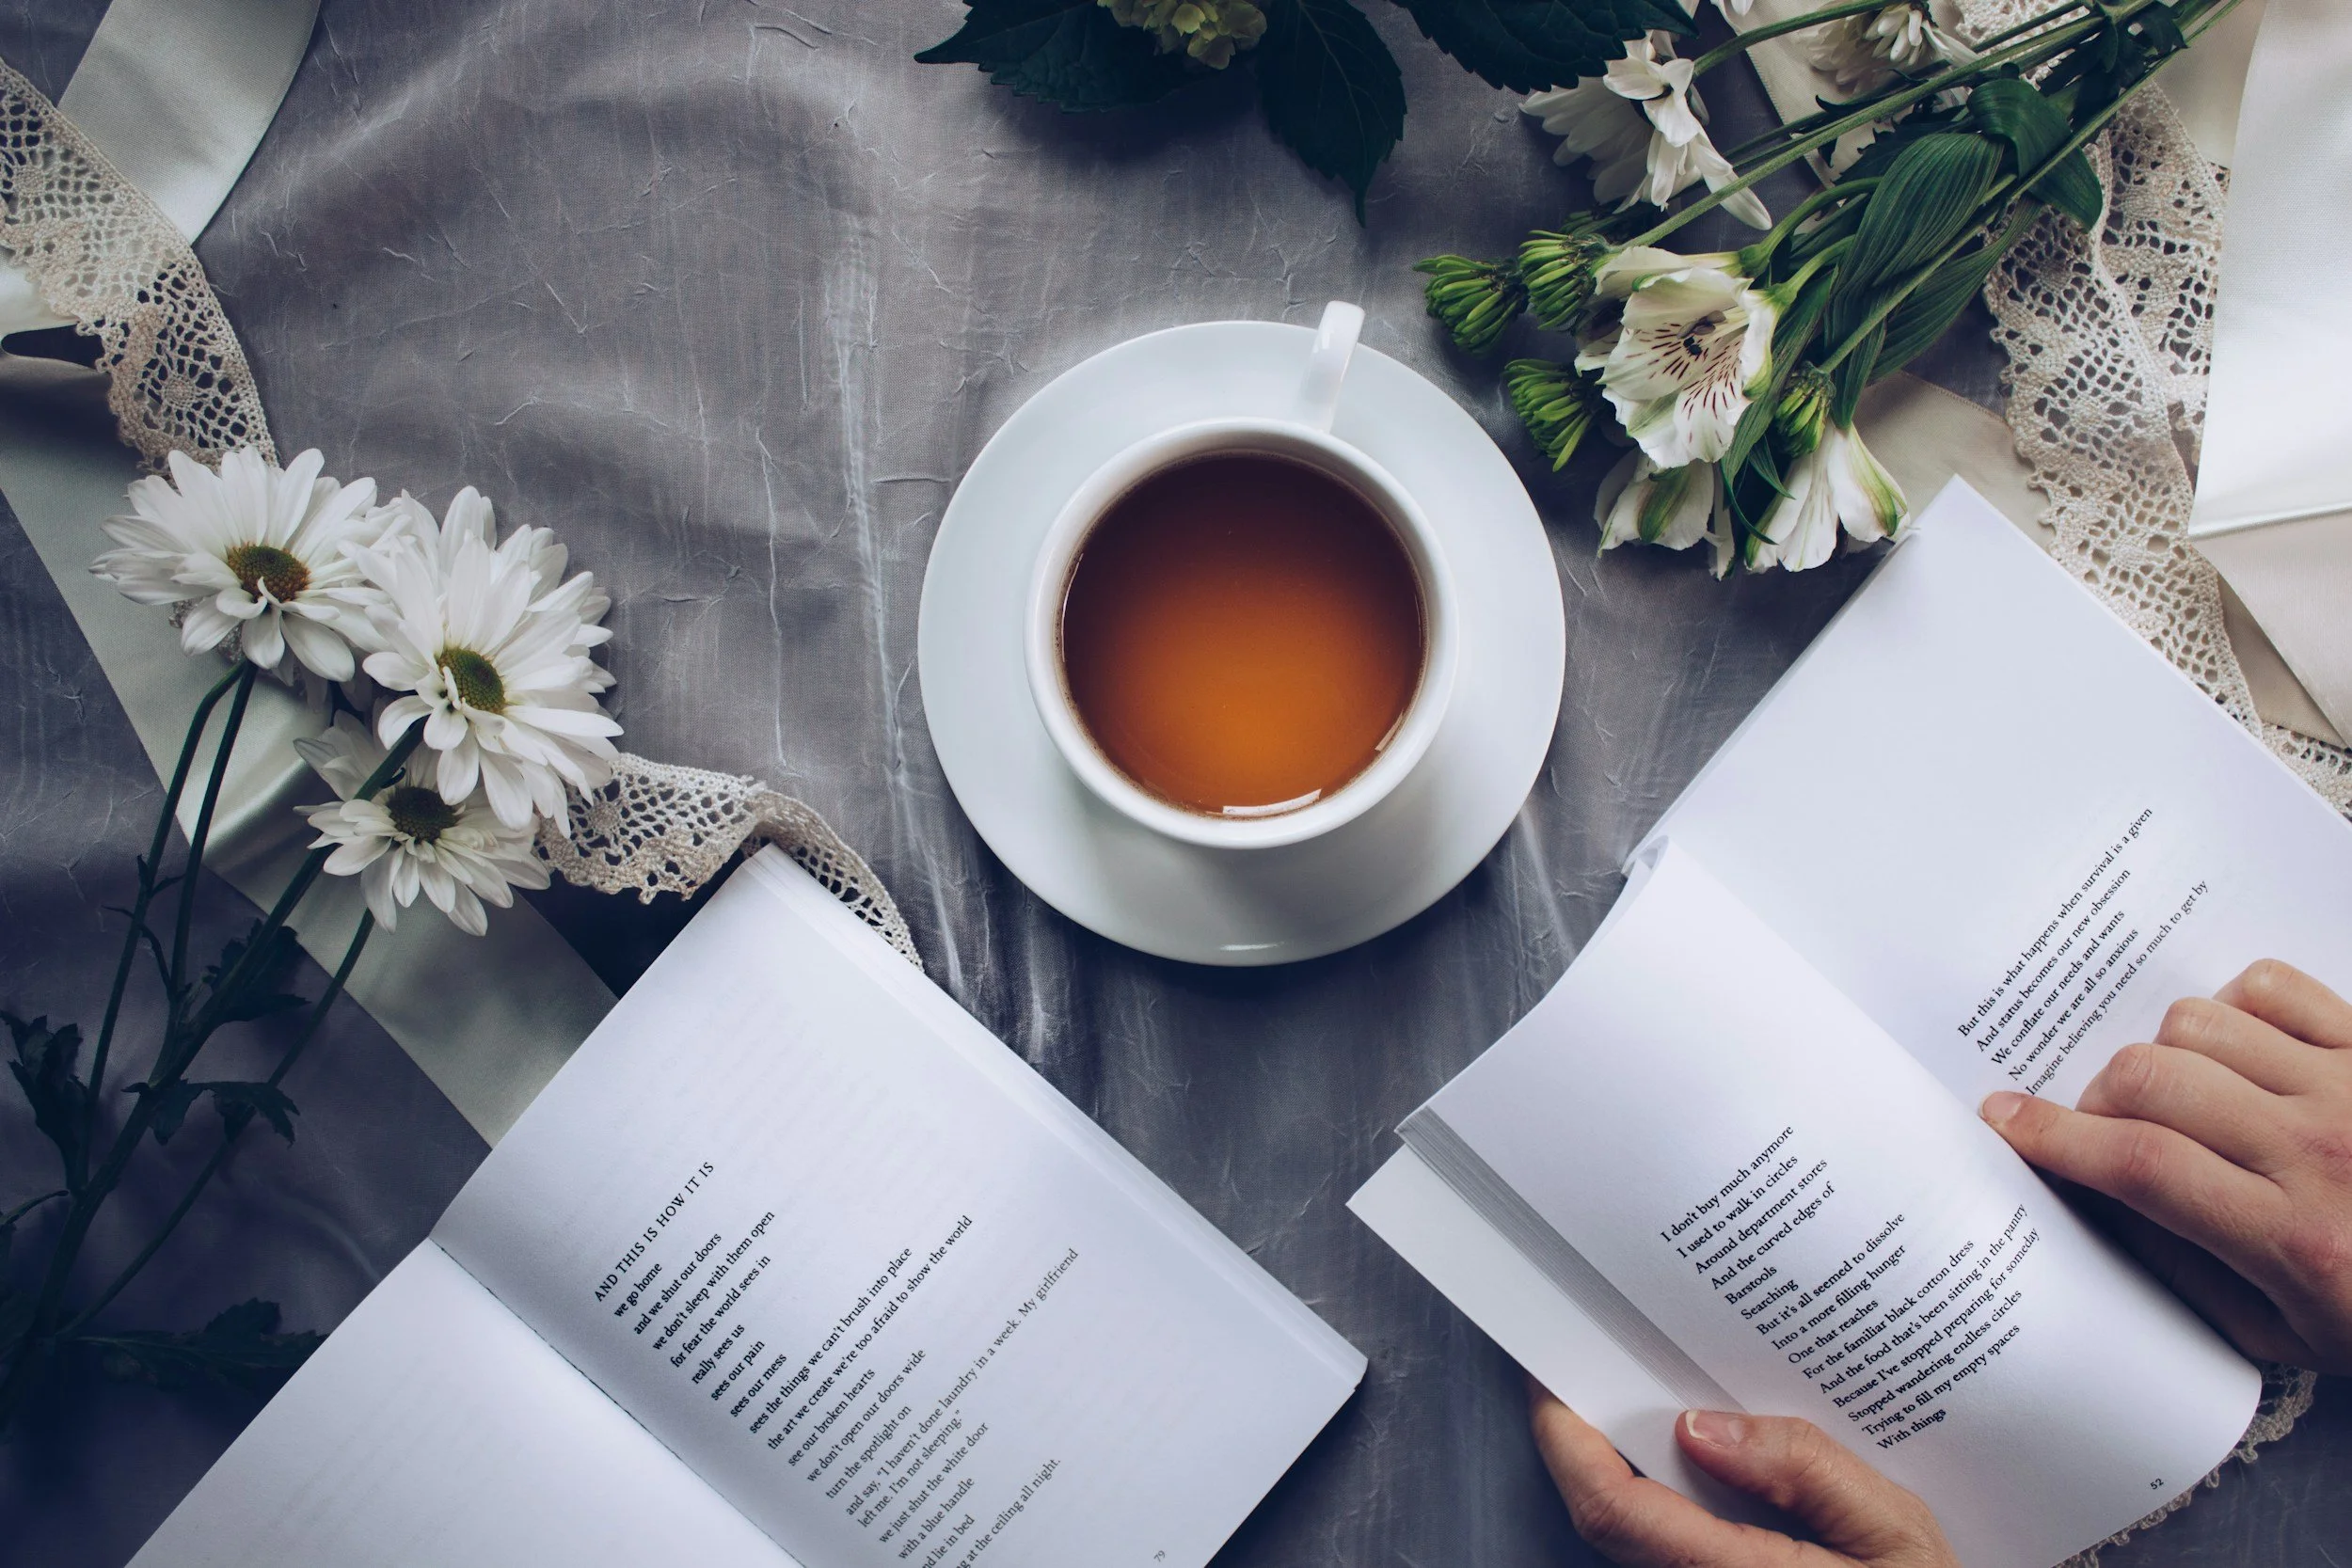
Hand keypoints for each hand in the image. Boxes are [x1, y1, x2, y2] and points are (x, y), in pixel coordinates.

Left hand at [1529, 1381, 1957, 1567]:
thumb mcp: (1896, 1531)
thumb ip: (1807, 1472)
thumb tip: (1701, 1424)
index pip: (1611, 1506)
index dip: (1564, 1436)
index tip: (1550, 1371)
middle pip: (1605, 1512)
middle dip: (1586, 1434)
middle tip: (1590, 1358)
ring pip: (1630, 1529)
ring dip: (1623, 1462)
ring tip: (1641, 1392)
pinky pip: (1664, 1540)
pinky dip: (1659, 1491)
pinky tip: (1692, 1451)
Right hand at [1982, 959, 2351, 1373]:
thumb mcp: (2285, 1335)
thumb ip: (2182, 1269)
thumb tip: (2091, 1197)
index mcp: (2294, 1239)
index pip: (2138, 1164)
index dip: (2052, 1136)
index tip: (2004, 1120)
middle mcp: (2321, 1150)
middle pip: (2151, 1080)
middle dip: (2097, 1100)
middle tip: (2103, 1130)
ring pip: (2196, 1025)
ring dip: (2165, 1058)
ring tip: (2184, 1098)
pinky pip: (2271, 986)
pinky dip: (2233, 1010)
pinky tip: (2240, 1055)